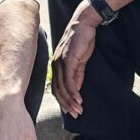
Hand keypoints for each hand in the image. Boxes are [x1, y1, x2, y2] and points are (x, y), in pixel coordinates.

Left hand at [51, 0, 99, 116]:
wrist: (83, 24)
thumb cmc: (82, 41)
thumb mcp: (80, 60)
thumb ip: (77, 75)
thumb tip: (77, 89)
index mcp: (56, 66)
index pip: (56, 88)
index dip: (63, 101)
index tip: (70, 111)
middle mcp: (55, 65)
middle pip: (58, 91)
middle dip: (66, 105)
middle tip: (75, 115)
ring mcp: (60, 63)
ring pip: (63, 88)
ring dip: (71, 101)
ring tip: (78, 110)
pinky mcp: (68, 60)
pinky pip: (69, 80)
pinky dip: (74, 91)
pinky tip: (79, 99)